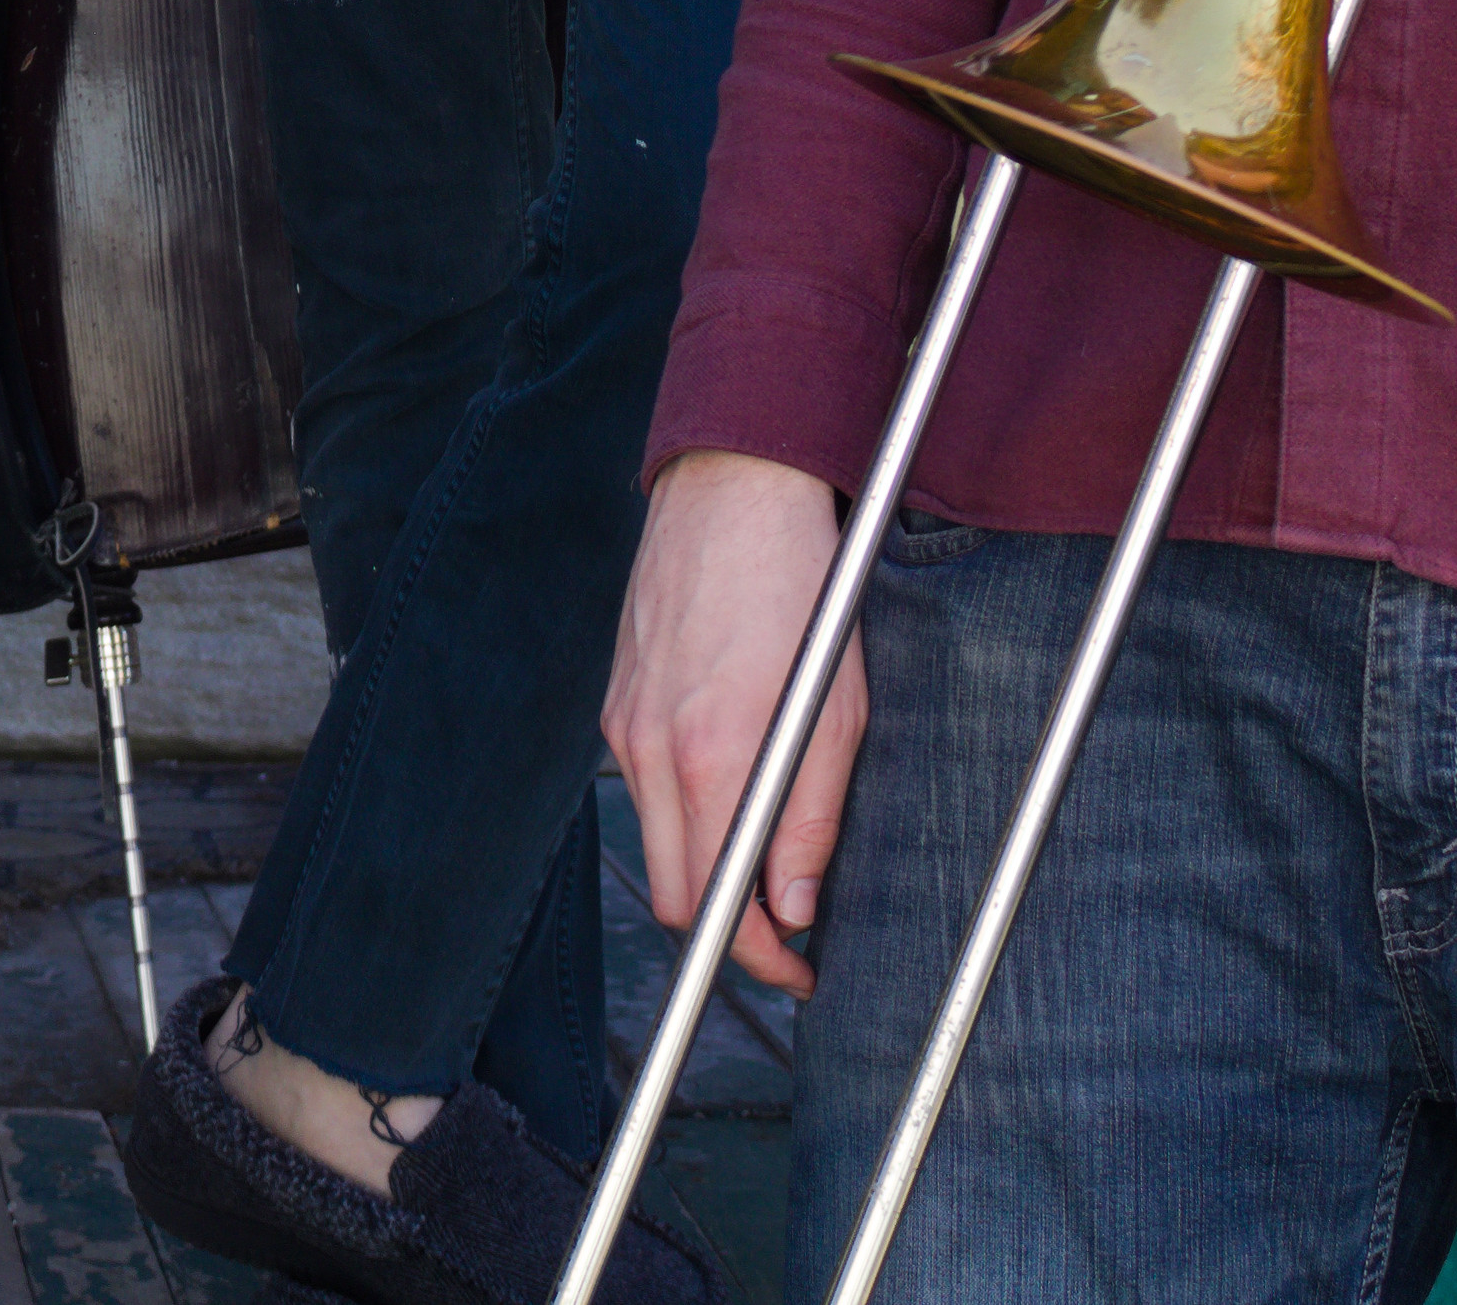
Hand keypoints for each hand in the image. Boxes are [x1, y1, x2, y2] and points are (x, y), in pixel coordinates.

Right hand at [606, 451, 859, 997]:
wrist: (732, 487)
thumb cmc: (803, 586)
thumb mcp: (840, 707)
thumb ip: (813, 816)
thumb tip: (794, 909)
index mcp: (713, 755)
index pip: (717, 906)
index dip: (759, 958)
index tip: (799, 970)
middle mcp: (652, 749)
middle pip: (673, 893)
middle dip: (729, 928)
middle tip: (789, 927)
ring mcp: (624, 723)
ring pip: (657, 842)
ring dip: (707, 867)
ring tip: (770, 849)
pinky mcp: (616, 700)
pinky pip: (645, 787)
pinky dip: (686, 808)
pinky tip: (733, 774)